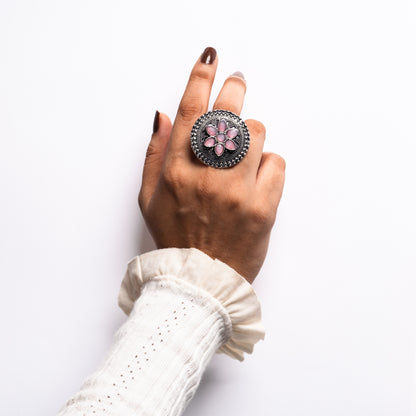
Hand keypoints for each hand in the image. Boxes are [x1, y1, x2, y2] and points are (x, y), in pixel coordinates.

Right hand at [138, 47, 284, 282]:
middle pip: (227, 114)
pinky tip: (257, 178)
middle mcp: (206, 177)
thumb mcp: (149, 198)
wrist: (201, 282)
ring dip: (251, 135)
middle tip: (237, 82)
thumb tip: (164, 116)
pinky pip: (277, 163)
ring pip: (256, 134)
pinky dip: (269, 164)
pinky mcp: (264, 208)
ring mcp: (237, 192)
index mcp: (175, 172)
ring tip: (243, 151)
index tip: (210, 60)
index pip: (189, 112)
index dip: (200, 78)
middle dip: (233, 90)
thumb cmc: (174, 238)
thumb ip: (154, 154)